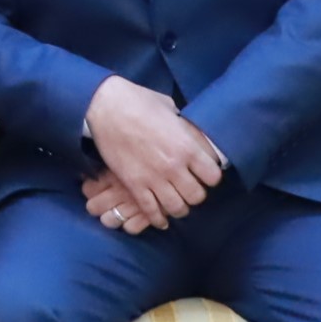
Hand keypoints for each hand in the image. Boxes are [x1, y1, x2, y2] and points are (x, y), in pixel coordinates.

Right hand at [83, 74, 220, 224]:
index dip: (210, 176)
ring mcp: (153, 178)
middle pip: (197, 196)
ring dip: (178, 207)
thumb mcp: (172, 109)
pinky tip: (160, 220)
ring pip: (176, 208)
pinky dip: (157, 219)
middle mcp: (174, 166)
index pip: (214, 176)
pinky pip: (150, 211)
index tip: (205, 174)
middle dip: (195, 193)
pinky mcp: (134, 184)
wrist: (106, 107)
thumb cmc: (139, 101)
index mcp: (187, 146)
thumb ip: (184, 128)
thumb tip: (192, 135)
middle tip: (189, 189)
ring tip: (176, 203)